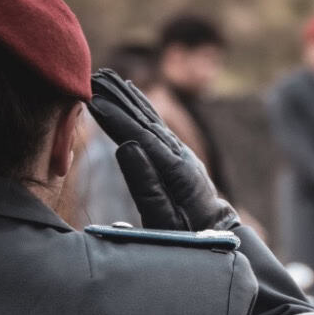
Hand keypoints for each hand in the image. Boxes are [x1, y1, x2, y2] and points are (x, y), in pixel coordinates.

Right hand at [86, 68, 238, 231]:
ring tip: (109, 78)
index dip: (116, 117)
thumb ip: (145, 184)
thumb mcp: (164, 218)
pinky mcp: (180, 157)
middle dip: (120, 98)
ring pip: (151, 120)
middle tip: (95, 76)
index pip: (140, 137)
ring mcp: (182, 154)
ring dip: (129, 98)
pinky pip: (157, 127)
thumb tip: (127, 145)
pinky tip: (134, 96)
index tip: (94, 99)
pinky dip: (142, 109)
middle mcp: (181, 155)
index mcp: (176, 170)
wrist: (219, 238)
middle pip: (146, 121)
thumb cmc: (188, 235)